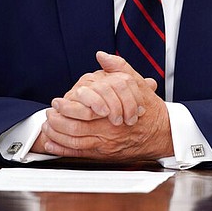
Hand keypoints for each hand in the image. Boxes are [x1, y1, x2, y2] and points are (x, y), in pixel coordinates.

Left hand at [32, 52, 172, 160]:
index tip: (56, 101)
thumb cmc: (150, 110)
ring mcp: (106, 145)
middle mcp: (109, 131)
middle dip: (57, 122)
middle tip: (48, 114)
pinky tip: (52, 144)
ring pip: (75, 142)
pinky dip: (63, 149)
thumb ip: (119, 67)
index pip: (84, 111)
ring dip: (58, 135)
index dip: (66, 107)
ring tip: (47, 126)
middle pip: (76, 128)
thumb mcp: (137, 83)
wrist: (163, 133)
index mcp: (114, 112)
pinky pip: (80, 153)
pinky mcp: (105, 155)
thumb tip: (102, 55)